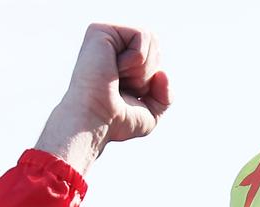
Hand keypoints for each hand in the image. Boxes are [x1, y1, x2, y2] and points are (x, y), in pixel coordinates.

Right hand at [36, 24, 171, 174]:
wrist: (94, 123)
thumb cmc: (115, 121)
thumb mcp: (151, 112)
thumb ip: (165, 95)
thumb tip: (163, 73)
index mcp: (120, 58)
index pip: (157, 54)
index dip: (152, 78)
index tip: (128, 93)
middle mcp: (111, 43)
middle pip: (156, 43)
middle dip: (148, 72)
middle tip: (123, 86)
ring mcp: (105, 35)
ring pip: (151, 38)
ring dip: (142, 67)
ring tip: (118, 77)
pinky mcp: (100, 30)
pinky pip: (141, 35)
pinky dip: (136, 59)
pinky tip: (114, 68)